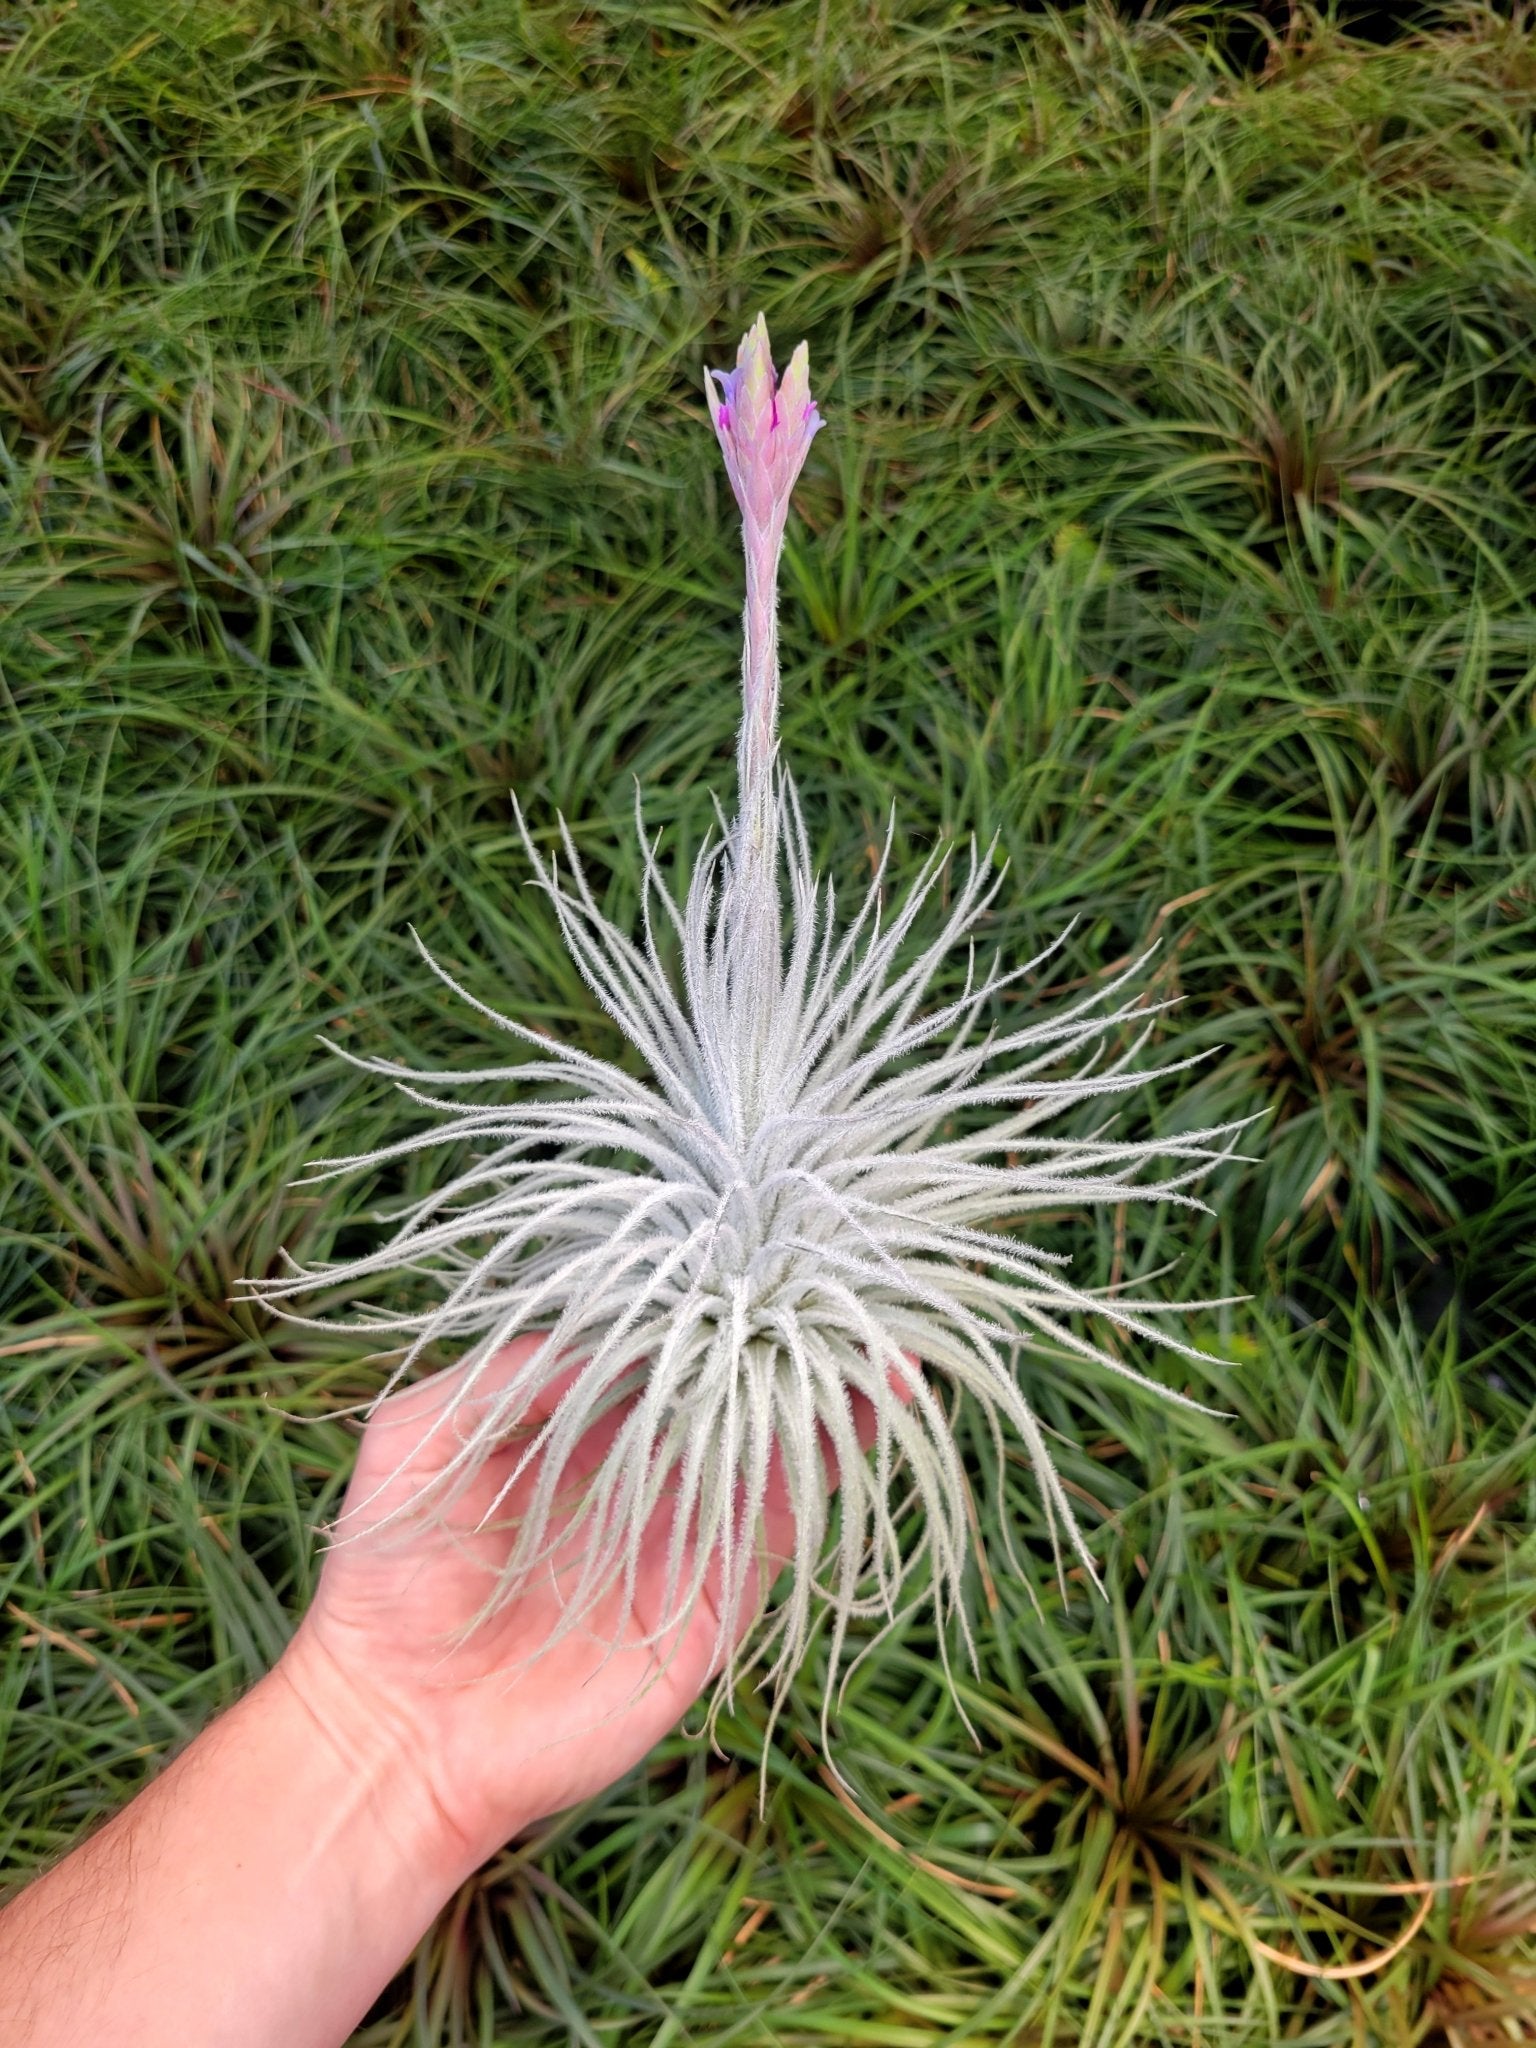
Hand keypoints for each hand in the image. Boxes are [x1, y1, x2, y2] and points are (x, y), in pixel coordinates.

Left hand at [280, 1336, 891, 1871]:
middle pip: (735, 1389)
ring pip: (774, 1448)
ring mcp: (683, 1533)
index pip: (663, 1344)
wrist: (399, 1727)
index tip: (762, 1249)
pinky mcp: (711, 1600)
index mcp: (579, 1424)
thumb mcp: (419, 1435)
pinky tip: (862, 1415)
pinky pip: (779, 1526)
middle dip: (790, 1340)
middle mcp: (643, 1470)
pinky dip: (825, 1471)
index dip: (710, 1300)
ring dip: (829, 1397)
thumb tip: (611, 1320)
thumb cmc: (386, 1574)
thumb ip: (508, 1371)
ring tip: (886, 1341)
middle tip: (851, 1281)